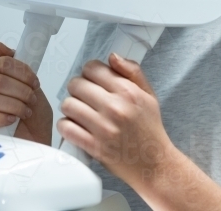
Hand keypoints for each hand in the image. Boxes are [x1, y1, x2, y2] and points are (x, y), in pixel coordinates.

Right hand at [0, 42, 52, 145]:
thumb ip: (18, 67)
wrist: (38, 145)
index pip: (2, 64)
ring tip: (25, 112)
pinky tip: (13, 120)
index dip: (21, 72)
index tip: (35, 82)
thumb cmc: (35, 120)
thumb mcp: (33, 89)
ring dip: (14, 104)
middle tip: (31, 100)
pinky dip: (2, 117)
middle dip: (20, 90)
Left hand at [58, 53, 174, 188]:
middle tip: (83, 97)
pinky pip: (66, 128)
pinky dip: (66, 126)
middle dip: (77, 89)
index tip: (91, 80)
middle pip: (76, 84)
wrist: (154, 164)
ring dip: (70, 107)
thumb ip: (132, 71)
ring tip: (79, 112)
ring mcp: (103, 128)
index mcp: (127, 92)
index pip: (92, 68)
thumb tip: (112, 57)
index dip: (89, 72)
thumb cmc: (150, 130)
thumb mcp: (148, 95)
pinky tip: (74, 126)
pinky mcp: (94, 146)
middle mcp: (115, 107)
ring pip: (68, 105)